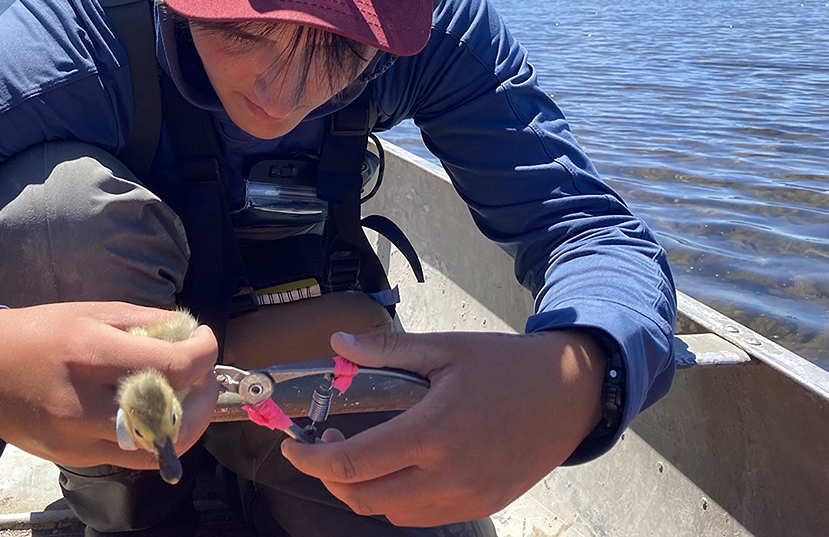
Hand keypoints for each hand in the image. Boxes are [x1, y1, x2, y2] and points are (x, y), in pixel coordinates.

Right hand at [0, 301, 218, 468]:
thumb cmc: (40, 332)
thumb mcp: (94, 310)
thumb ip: (147, 323)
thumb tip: (191, 335)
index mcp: (91, 354)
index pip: (171, 367)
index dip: (204, 354)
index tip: (205, 341)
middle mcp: (86, 403)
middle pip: (172, 419)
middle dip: (204, 398)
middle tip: (204, 377)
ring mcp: (79, 439)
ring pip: (158, 449)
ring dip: (186, 425)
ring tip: (186, 399)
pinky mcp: (75, 460)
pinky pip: (132, 457)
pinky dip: (155, 438)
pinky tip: (156, 414)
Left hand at [281, 329, 603, 526]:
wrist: (570, 394)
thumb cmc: (506, 366)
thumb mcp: (443, 349)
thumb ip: (385, 351)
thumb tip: (337, 345)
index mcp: (432, 432)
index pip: (351, 464)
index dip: (311, 459)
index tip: (292, 447)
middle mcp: (447, 475)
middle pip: (363, 498)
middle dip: (331, 477)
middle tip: (327, 444)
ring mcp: (466, 497)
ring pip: (390, 513)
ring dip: (363, 490)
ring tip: (361, 453)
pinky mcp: (481, 505)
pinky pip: (422, 516)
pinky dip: (397, 499)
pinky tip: (398, 466)